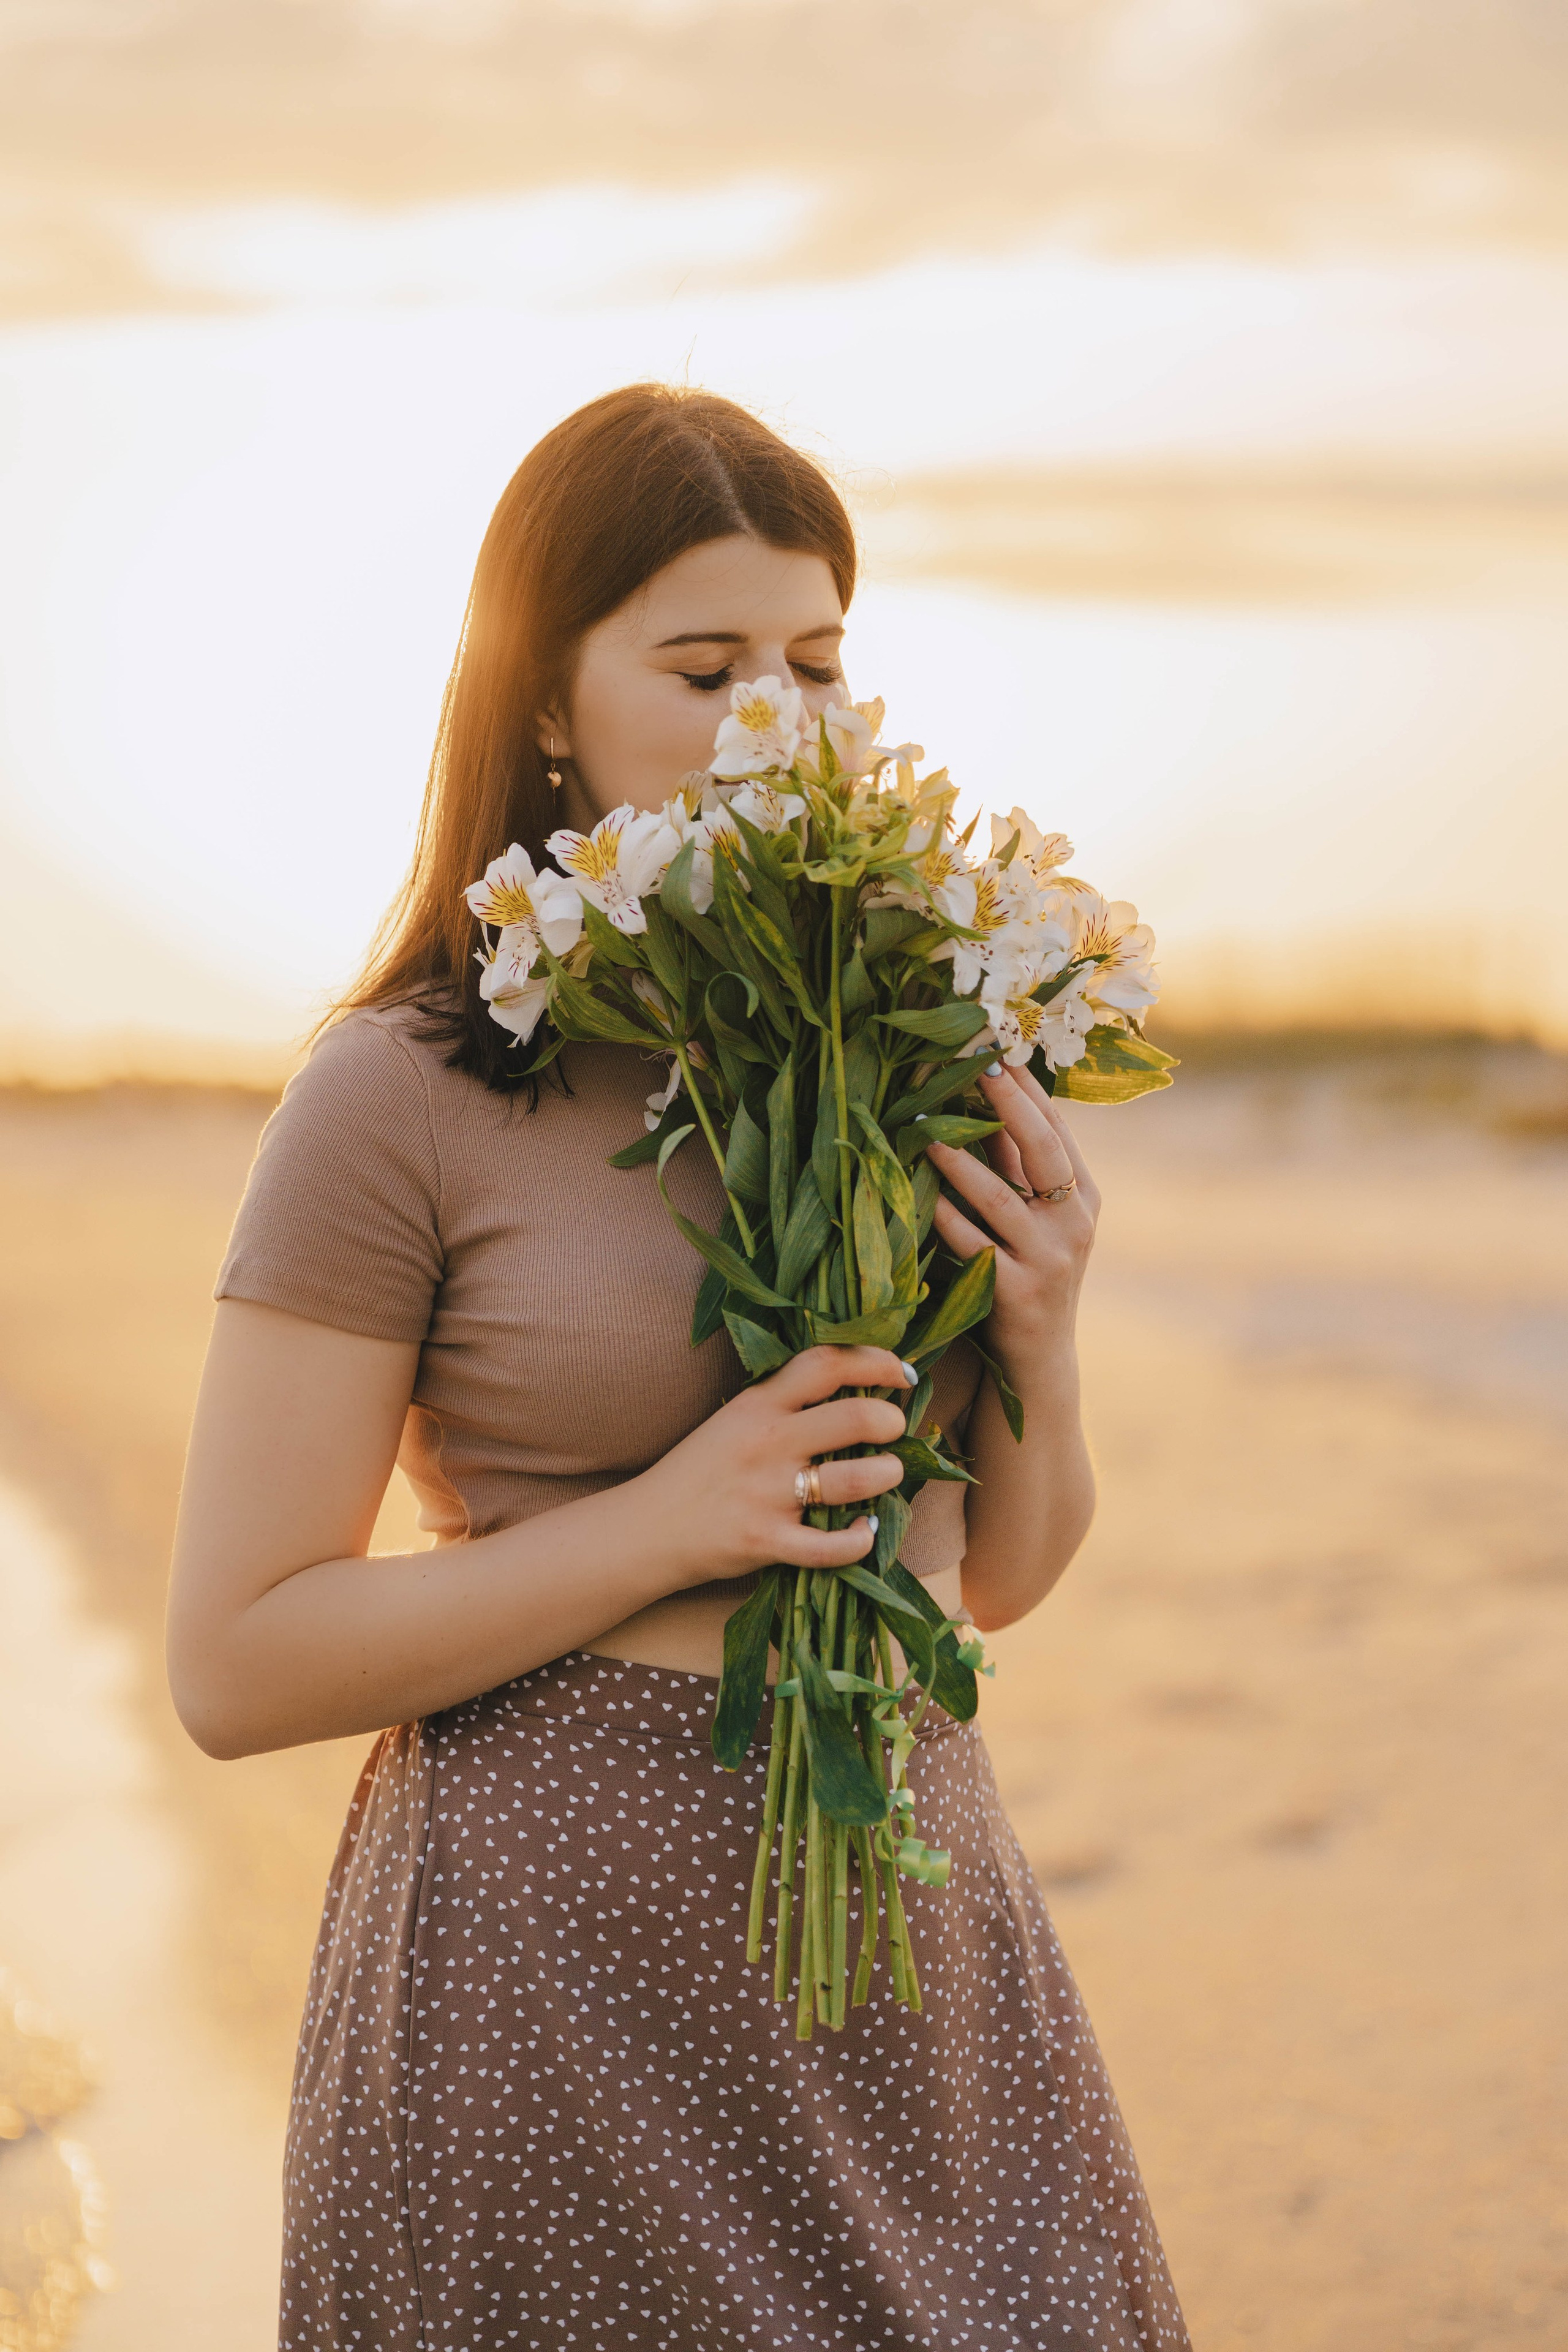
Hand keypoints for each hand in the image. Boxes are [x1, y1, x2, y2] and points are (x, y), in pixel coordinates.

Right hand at [637, 1345, 916, 1586]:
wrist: (646, 1528)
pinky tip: (866, 1531)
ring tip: (888, 1474)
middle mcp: (767, 1443)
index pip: (826, 1363)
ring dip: (887, 1475)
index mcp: (759, 1404)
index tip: (903, 1373)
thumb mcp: (735, 1418)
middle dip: (890, 1422)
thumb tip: (857, 1390)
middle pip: (854, 1418)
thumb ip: (784, 1402)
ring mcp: (767, 1494)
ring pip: (855, 1480)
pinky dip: (860, 1540)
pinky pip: (832, 1546)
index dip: (876, 1361)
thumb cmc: (699, 1470)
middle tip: (895, 1429)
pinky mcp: (766, 1542)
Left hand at [924, 1063, 1100, 1383]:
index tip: (995, 1044)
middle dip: (1008, 1101)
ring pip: (1001, 1197)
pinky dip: (946, 1217)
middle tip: (974, 1063)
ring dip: (960, 1160)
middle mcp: (1075, 1223)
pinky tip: (920, 1195)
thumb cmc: (1028, 1273)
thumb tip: (981, 1095)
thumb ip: (1016, 1167)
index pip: (1057, 1128)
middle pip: (1042, 1150)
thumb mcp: (1036, 1218)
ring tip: (923, 1129)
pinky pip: (973, 1246)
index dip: (1027, 1086)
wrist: (1039, 1361)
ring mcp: (1049, 1260)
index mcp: (1084, 1196)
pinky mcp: (1016, 1295)